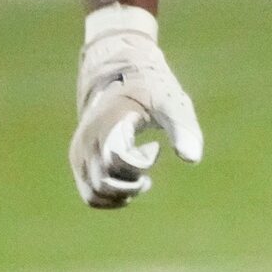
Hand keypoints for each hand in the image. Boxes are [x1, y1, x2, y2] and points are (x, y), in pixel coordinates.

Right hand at [69, 5, 203, 208]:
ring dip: (122, 193)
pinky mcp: (79, 161)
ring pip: (95, 194)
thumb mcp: (171, 102)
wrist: (117, 73)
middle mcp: (87, 142)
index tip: (154, 146)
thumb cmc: (150, 88)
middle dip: (133, 182)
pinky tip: (131, 183)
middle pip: (106, 184)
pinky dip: (112, 198)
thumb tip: (192, 159)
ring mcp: (79, 153)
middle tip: (149, 160)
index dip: (141, 161)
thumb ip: (182, 128)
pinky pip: (90, 195)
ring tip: (141, 176)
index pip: (117, 161)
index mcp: (108, 126)